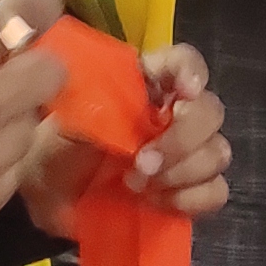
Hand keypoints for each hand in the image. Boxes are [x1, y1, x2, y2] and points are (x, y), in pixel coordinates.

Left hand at [22, 41, 229, 234]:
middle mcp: (173, 114)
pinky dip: (190, 199)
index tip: (185, 92)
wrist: (48, 199)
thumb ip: (99, 109)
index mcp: (146, 86)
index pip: (184, 62)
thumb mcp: (66, 123)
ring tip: (136, 186)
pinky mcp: (187, 192)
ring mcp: (185, 155)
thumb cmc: (54, 150)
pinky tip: (156, 203)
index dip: (192, 72)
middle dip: (183, 138)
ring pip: (217, 152)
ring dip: (181, 171)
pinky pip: (215, 191)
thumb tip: (120, 109)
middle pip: (211, 111)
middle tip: (143, 162)